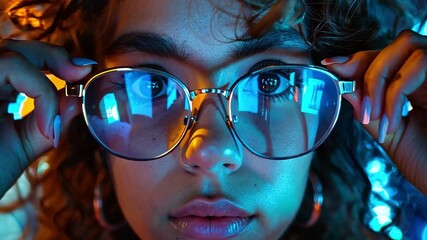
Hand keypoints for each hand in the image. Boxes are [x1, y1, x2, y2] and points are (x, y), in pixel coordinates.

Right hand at [0, 39, 92, 197]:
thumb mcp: (24, 144)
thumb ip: (50, 121)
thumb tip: (76, 98)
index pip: (21, 59)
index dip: (53, 58)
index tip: (83, 70)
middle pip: (14, 48)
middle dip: (53, 56)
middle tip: (81, 72)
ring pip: (10, 53)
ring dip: (44, 80)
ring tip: (57, 115)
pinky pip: (7, 67)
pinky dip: (38, 90)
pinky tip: (45, 125)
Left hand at [322, 29, 426, 194]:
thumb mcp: (391, 135)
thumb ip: (370, 110)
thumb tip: (344, 86)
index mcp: (419, 85)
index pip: (387, 58)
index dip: (358, 59)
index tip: (330, 65)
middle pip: (396, 44)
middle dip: (366, 68)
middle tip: (354, 101)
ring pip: (407, 45)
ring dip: (380, 79)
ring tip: (373, 115)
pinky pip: (420, 64)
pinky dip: (396, 93)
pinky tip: (392, 121)